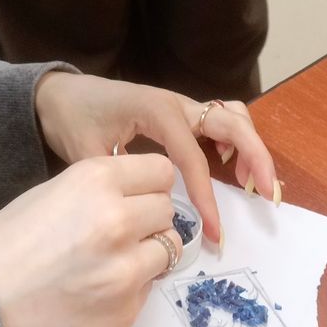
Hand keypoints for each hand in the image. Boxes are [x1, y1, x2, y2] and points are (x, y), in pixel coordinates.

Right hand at [0, 154, 176, 326]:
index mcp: (95, 181)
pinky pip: (148, 288)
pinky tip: (96, 292)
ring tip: (110, 264)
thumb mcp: (48, 196)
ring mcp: (126, 269)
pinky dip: (131, 288)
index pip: (161, 171)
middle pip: (167, 209)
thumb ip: (96, 192)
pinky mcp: (126, 311)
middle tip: (120, 234)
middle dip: (149, 219)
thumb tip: (134, 198)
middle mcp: (118, 219)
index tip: (138, 197)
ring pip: (168, 249)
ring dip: (147, 254)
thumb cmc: (0, 251)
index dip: (149, 185)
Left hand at [32, 73, 277, 246]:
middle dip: (255, 156)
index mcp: (157, 111)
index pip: (193, 159)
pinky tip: (230, 166)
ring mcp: (180, 105)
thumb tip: (148, 215)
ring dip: (249, 145)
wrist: (59, 95)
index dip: (207, 197)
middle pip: (231, 122)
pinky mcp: (178, 113)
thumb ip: (119, 181)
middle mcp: (175, 104)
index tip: (215, 231)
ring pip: (231, 115)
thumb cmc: (73, 120)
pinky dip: (234, 139)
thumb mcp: (88, 154)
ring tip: (252, 183)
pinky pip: (217, 120)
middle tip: (266, 194)